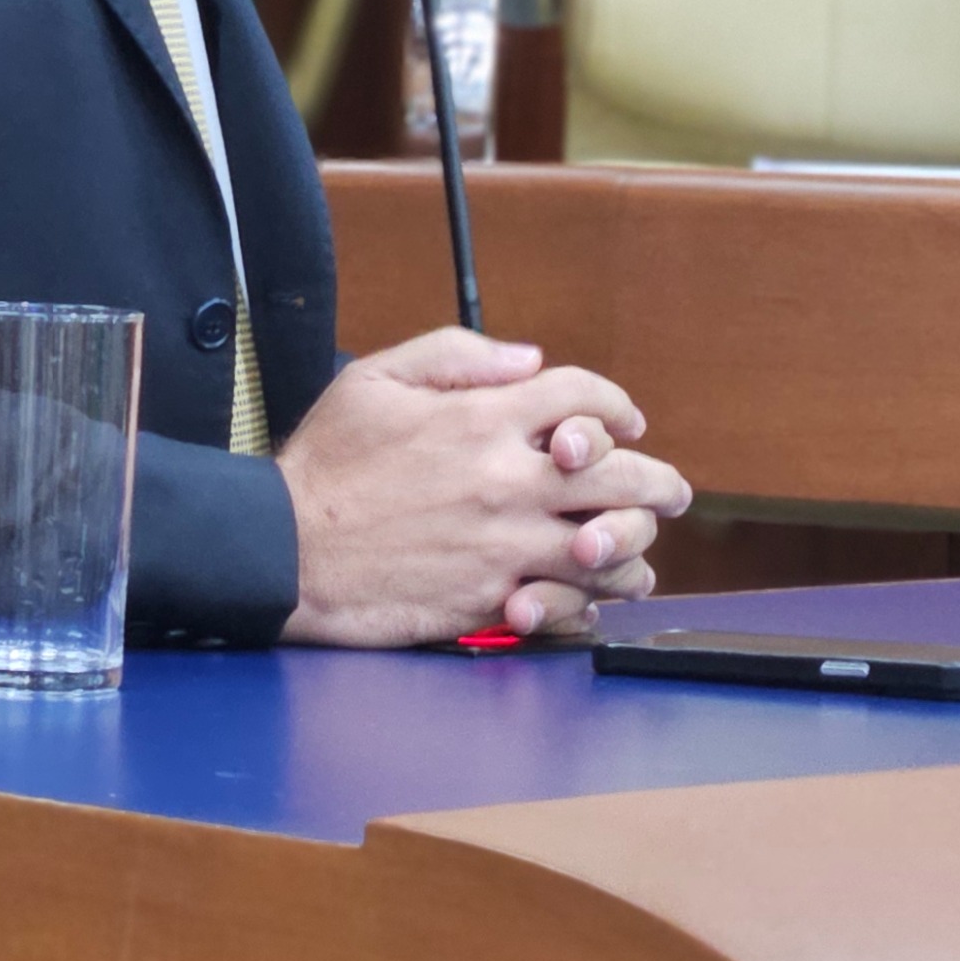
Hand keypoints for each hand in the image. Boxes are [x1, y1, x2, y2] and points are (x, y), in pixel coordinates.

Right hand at [274, 329, 692, 647]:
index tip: (624, 420)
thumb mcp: (376, 380)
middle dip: (657, 481)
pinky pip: (571, 603)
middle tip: (672, 491)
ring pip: (609, 547)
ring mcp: (506, 544)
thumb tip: (527, 360)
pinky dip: (593, 600)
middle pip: (620, 475)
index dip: (614, 403)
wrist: (288, 550)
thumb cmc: (326, 465)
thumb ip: (457, 358)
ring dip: (636, 546)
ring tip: (642, 551)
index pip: (581, 396)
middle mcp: (506, 480)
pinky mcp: (493, 599)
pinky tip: (596, 595)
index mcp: (481, 419)